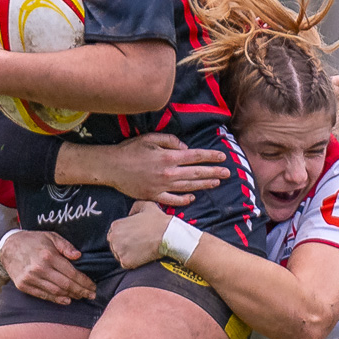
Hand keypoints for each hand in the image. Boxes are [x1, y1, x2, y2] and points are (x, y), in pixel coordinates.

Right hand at [0, 231, 93, 305]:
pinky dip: (56, 299)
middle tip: (91, 295)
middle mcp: (39, 268)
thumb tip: (78, 256)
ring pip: (56, 291)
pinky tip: (66, 300)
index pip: (72, 273)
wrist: (7, 247)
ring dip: (71, 296)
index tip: (93, 286)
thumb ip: (66, 246)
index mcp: (48, 255)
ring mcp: (30, 278)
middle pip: (66, 284)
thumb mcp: (51, 236)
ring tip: (81, 296)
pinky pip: (43, 295)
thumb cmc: (33, 240)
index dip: (84, 281)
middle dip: (81, 291)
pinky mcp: (23, 285)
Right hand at [98, 134, 227, 204]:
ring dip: (204, 185)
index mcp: (169, 157)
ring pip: (189, 187)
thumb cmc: (130, 150)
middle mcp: (169, 173)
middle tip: (227, 173)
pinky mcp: (154, 196)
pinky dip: (184, 200)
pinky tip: (192, 198)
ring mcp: (162, 187)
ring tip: (216, 183)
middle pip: (197, 173)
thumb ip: (171, 141)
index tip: (223, 157)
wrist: (111, 167)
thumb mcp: (150, 138)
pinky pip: (173, 200)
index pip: (196, 156)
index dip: (211, 157)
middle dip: (214, 172)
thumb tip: (186, 148)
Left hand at [107, 201, 171, 269]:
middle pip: (115, 244)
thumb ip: (134, 207)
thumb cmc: (158, 221)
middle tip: (137, 244)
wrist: (167, 235)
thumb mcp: (145, 204)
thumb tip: (131, 213)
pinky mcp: (126, 262)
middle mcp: (114, 238)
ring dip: (128, 254)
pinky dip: (133, 262)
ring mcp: (119, 251)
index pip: (114, 233)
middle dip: (124, 245)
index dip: (125, 236)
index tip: (134, 237)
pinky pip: (126, 264)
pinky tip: (142, 256)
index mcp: (116, 225)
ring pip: (119, 255)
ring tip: (140, 250)